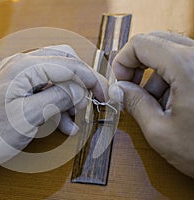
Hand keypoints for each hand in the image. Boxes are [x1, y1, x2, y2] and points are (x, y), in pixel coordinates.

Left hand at [0, 45, 107, 163]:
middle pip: (63, 65)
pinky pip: (45, 92)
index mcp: (22, 67)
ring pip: (56, 80)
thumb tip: (80, 90)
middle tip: (92, 101)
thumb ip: (57, 98)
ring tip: (74, 121)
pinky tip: (64, 123)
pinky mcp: (19, 93)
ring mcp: (19, 80)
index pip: (67, 64)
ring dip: (68, 98)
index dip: (90, 78)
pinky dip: (57, 105)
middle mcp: (21, 68)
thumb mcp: (27, 117)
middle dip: (79, 84)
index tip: (103, 93)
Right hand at [109, 32, 193, 177]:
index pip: (141, 44)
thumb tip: (118, 89)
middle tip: (131, 88)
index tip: (120, 82)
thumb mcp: (160, 131)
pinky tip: (173, 102)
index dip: (122, 61)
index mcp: (188, 66)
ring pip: (170, 52)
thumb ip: (134, 104)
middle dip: (137, 64)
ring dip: (155, 73)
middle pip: (156, 42)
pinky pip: (186, 62)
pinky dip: (172, 77)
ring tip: (155, 103)